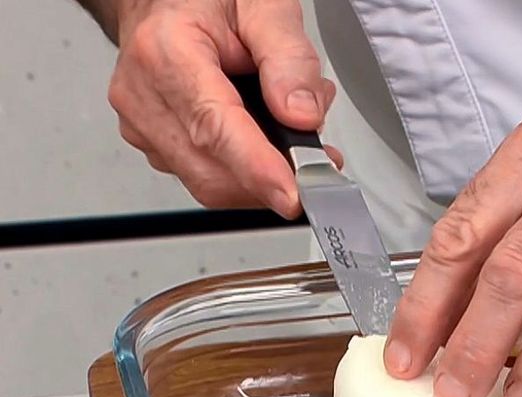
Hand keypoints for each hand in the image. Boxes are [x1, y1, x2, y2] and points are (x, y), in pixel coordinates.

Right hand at [107, 0, 339, 216]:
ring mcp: (143, 124)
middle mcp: (143, 94)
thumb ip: (290, 60)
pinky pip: (204, 177)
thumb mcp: (264, 7)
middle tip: (319, 157)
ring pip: (211, 183)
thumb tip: (302, 117)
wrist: (167, 0)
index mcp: (165, 50)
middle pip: (212, 170)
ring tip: (293, 133)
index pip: (213, 126)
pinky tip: (263, 138)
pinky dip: (244, 172)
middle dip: (272, 178)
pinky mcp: (153, 144)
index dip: (256, 168)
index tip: (292, 194)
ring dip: (262, 176)